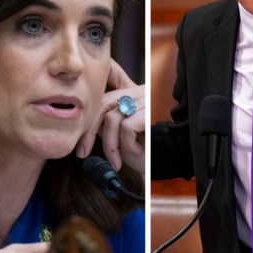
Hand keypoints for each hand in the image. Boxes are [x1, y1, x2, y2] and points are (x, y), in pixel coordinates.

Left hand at [76, 59, 144, 173]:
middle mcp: (140, 92)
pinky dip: (126, 144)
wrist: (172, 160)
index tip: (81, 147)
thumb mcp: (122, 137)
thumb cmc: (149, 152)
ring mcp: (146, 100)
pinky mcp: (150, 112)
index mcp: (133, 94)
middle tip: (83, 154)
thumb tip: (86, 124)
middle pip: (104, 104)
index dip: (88, 124)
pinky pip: (126, 127)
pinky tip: (135, 153)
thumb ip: (107, 125)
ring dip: (110, 145)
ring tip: (117, 161)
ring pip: (112, 118)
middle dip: (89, 131)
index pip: (103, 100)